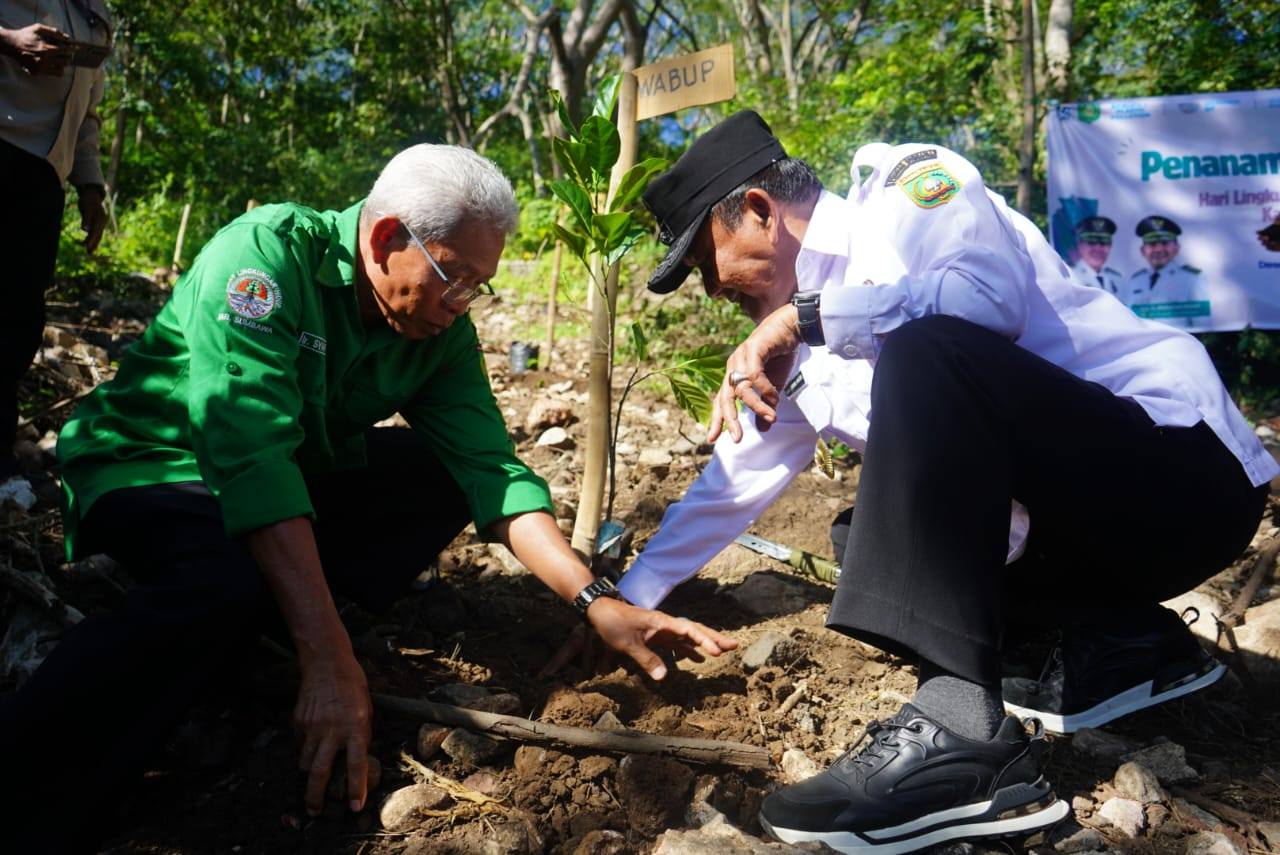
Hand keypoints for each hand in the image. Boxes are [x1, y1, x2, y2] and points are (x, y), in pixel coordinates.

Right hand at [0, 24, 71, 75]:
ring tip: (58, 59)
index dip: (72, 50)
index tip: (76, 48)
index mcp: (45, 48)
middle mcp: (43, 60)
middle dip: (68, 57)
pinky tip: (52, 63)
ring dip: (62, 64)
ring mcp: (40, 68)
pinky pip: (53, 74)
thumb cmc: (26, 35)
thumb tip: (67, 38)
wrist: (11, 45)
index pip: (65, 51)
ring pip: (61, 70)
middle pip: (65, 62)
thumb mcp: (38, 28)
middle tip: (66, 53)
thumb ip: (53, 32)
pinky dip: (55, 69)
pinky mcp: (36, 73)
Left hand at [77, 186, 106, 252]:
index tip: (87, 246)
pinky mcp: (97, 223)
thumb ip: (86, 219)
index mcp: (100, 219)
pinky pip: (95, 232)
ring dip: (93, 243)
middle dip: (93, 244)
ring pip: (97, 235)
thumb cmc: (88, 201)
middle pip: (98, 235)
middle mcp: (102, 222)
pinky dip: (91, 238)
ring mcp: (100, 223)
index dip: (91, 240)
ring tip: (88, 252)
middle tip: (89, 253)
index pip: (95, 232)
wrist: (92, 195)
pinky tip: (86, 243)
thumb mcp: (86, 209)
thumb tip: (85, 230)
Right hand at [294, 651, 372, 816]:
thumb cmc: (353, 686)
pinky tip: (312, 744)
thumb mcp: (367, 710)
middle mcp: (332, 729)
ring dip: (309, 774)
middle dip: (316, 796)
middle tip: (315, 812)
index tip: (355, 807)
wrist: (327, 663)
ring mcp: (312, 726)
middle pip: (320, 772)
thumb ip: (361, 735)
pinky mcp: (298, 722)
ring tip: (313, 779)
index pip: (357, 764)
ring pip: (305, 762)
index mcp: (355, 726)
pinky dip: (304, 751)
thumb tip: (357, 760)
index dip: (357, 788)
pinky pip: (300, 745)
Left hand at [584, 597, 737, 679]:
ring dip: (705, 643)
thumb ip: (646, 659)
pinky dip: (688, 650)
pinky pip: (677, 643)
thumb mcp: (627, 643)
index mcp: (662, 622)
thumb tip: (665, 677)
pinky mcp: (656, 636)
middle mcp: (666, 624)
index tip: (717, 652)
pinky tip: (697, 659)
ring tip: (723, 652)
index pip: (689, 630)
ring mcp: (662, 630)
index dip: (704, 641)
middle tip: (734, 646)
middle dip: (714, 638)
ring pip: (688, 636)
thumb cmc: (613, 623)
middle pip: (695, 630)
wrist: (599, 611)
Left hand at [708, 303, 801, 442]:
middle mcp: (733, 366)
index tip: (712, 439)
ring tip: (771, 417)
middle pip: (725, 397)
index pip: (722, 400)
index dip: (717, 419)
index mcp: (734, 375)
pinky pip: (754, 375)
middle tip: (736, 438)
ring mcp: (740, 357)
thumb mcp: (774, 388)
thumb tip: (764, 429)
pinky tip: (775, 396)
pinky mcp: (752, 349)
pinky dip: (764, 389)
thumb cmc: (780, 356)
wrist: (791, 327)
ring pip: (742, 389)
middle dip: (730, 419)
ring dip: (756, 406)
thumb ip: (766, 407)